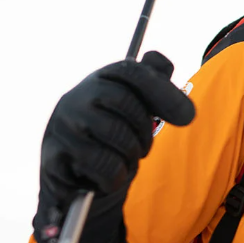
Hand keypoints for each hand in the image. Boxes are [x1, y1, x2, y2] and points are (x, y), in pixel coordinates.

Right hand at [32, 52, 194, 242]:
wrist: (74, 180)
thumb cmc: (111, 138)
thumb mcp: (135, 110)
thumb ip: (153, 83)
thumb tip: (160, 62)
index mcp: (98, 81)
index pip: (131, 71)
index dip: (162, 90)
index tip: (188, 117)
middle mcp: (75, 97)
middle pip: (127, 103)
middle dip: (144, 130)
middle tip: (143, 148)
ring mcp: (62, 125)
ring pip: (117, 135)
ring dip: (131, 156)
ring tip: (123, 161)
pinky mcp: (54, 156)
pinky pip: (103, 165)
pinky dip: (114, 177)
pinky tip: (107, 178)